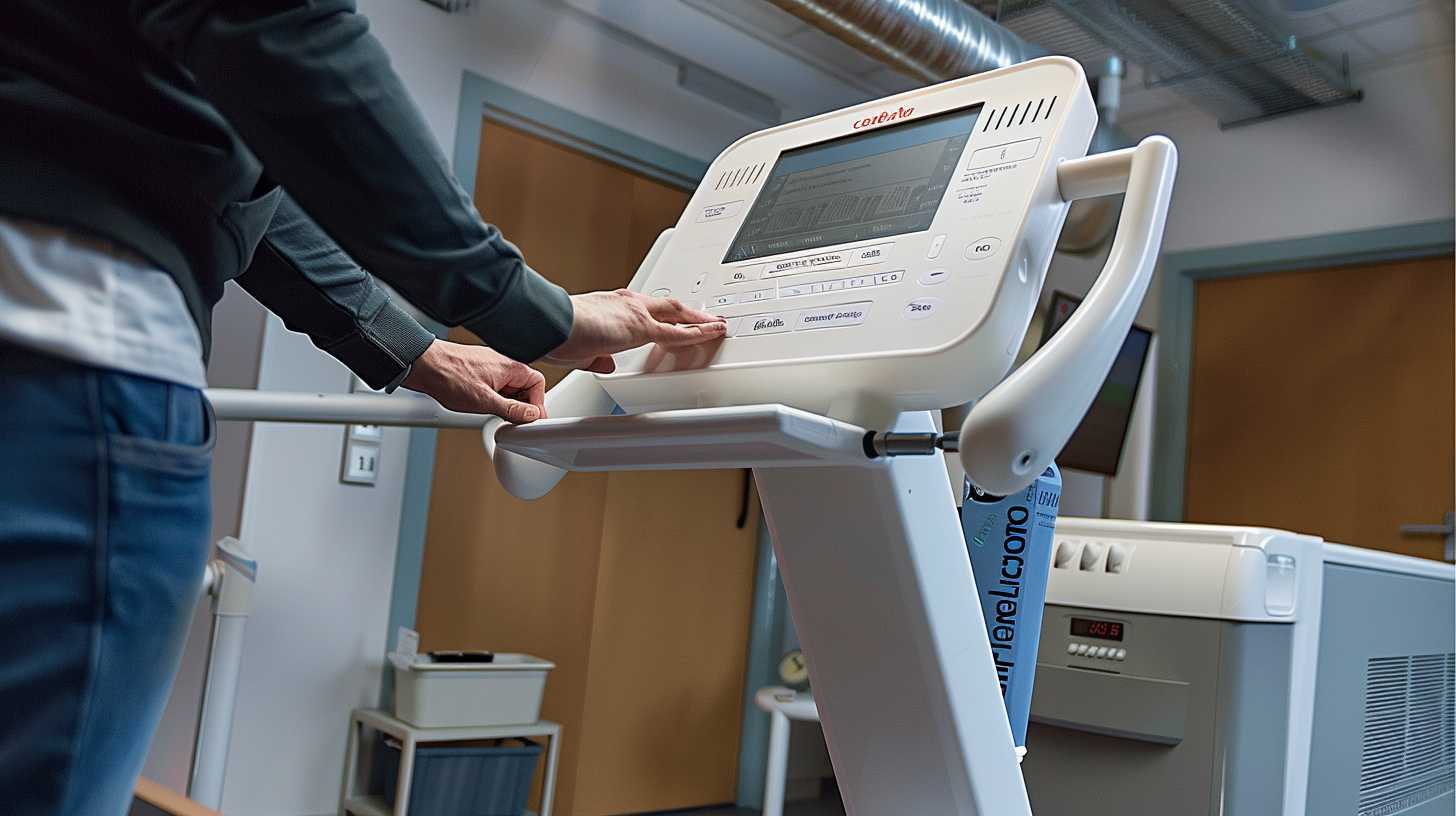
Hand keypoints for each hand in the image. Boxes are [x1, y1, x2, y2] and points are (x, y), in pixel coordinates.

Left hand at [400, 340, 545, 423]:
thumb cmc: (449, 376)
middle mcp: (502, 364)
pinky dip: (494, 397)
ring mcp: (490, 366)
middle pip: (525, 386)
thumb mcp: (484, 401)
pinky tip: (483, 406)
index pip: (538, 384)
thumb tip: (531, 415)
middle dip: (521, 405)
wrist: (422, 365)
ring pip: (509, 387)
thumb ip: (511, 409)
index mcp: (510, 367)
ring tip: (494, 413)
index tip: (531, 419)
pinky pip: (496, 385)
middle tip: (513, 420)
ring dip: (507, 402)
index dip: (537, 404)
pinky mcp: (478, 370)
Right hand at [543, 289, 726, 372]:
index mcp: (611, 306)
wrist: (548, 322)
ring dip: (699, 319)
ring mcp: (635, 312)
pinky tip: (712, 333)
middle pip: (668, 306)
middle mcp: (626, 304)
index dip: (663, 315)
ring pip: (678, 313)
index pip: (645, 309)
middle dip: (689, 313)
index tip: (674, 319)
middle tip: (707, 317)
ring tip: (717, 325)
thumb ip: (596, 357)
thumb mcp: (579, 349)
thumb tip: (606, 364)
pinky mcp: (640, 327)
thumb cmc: (554, 332)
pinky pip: (678, 332)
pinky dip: (698, 332)